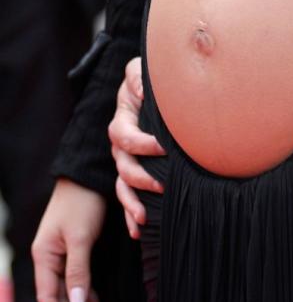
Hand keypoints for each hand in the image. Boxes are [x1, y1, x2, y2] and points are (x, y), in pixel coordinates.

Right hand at [32, 179, 107, 301]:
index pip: (49, 300)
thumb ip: (79, 273)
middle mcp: (49, 260)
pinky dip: (88, 296)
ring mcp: (60, 255)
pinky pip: (77, 281)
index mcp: (44, 258)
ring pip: (70, 292)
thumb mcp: (81, 238)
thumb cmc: (83, 203)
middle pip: (60, 300)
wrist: (88, 175)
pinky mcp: (73, 250)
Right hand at [108, 55, 164, 238]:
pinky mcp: (133, 173)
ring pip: (122, 186)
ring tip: (144, 217)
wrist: (155, 90)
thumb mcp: (141, 71)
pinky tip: (139, 230)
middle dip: (140, 178)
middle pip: (122, 165)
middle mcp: (121, 144)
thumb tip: (142, 90)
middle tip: (161, 185)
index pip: (124, 135)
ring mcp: (125, 160)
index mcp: (123, 119)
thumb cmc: (152, 80)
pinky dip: (130, 214)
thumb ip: (138, 77)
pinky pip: (127, 196)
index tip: (162, 147)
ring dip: (131, 202)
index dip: (140, 143)